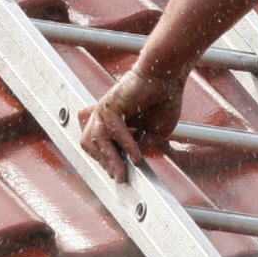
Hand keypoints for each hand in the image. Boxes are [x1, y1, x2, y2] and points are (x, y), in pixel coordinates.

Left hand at [79, 63, 184, 182]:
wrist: (168, 78)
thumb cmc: (163, 100)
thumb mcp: (154, 132)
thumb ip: (141, 145)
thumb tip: (132, 160)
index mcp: (113, 121)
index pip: (98, 144)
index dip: (105, 161)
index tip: (118, 177)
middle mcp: (104, 114)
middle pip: (89, 143)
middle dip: (103, 162)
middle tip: (119, 178)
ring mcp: (105, 109)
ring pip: (95, 139)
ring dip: (109, 159)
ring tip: (122, 174)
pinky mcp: (111, 104)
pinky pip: (113, 129)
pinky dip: (125, 145)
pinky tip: (136, 156)